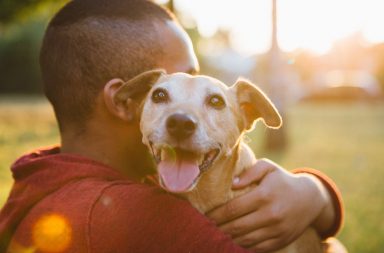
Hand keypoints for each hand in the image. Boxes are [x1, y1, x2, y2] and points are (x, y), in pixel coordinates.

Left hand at [207, 159, 333, 252]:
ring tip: (215, 235)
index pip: (233, 208)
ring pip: (245, 240)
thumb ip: (250, 172)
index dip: (216, 214)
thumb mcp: (268, 167)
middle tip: (205, 228)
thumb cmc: (283, 180)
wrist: (311, 198)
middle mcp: (271, 214)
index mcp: (264, 195)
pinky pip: (257, 248)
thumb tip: (232, 184)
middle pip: (236, 227)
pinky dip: (243, 246)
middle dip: (218, 228)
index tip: (205, 216)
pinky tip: (232, 242)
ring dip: (228, 239)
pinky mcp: (281, 241)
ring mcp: (277, 230)